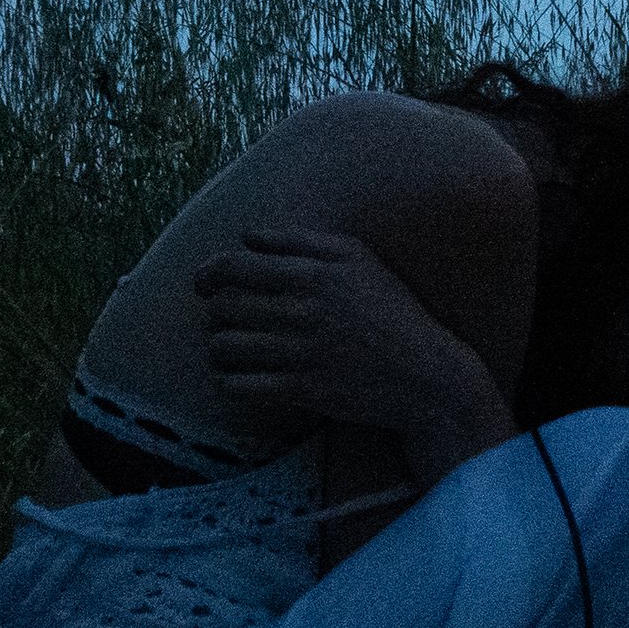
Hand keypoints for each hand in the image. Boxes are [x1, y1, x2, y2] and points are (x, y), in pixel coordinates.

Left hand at [192, 228, 513, 487]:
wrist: (426, 375)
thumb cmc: (392, 310)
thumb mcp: (358, 259)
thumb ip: (300, 241)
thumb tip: (247, 236)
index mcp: (312, 274)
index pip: (232, 268)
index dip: (207, 274)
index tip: (203, 285)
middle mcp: (302, 312)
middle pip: (222, 308)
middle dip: (214, 313)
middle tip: (224, 320)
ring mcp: (300, 353)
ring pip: (223, 348)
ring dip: (217, 348)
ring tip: (228, 350)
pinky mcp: (302, 391)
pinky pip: (238, 386)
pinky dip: (227, 382)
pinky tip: (237, 378)